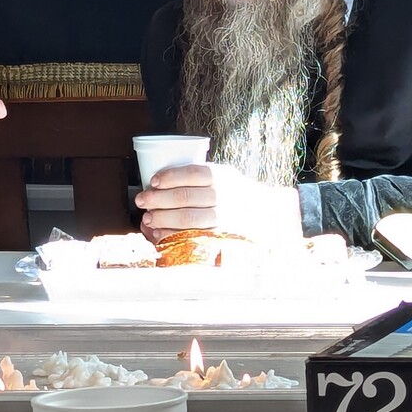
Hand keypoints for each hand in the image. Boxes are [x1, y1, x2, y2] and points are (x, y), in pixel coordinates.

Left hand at [135, 163, 302, 244]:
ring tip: (148, 218)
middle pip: (186, 198)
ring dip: (163, 218)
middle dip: (158, 199)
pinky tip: (159, 235)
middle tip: (142, 200)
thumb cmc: (236, 194)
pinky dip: (173, 236)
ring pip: (188, 219)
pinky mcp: (222, 238)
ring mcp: (225, 219)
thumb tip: (159, 181)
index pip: (193, 174)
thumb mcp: (224, 177)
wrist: (270, 217)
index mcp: (223, 177)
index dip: (170, 177)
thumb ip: (200, 177)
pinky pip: (193, 237)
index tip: (153, 181)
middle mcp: (225, 197)